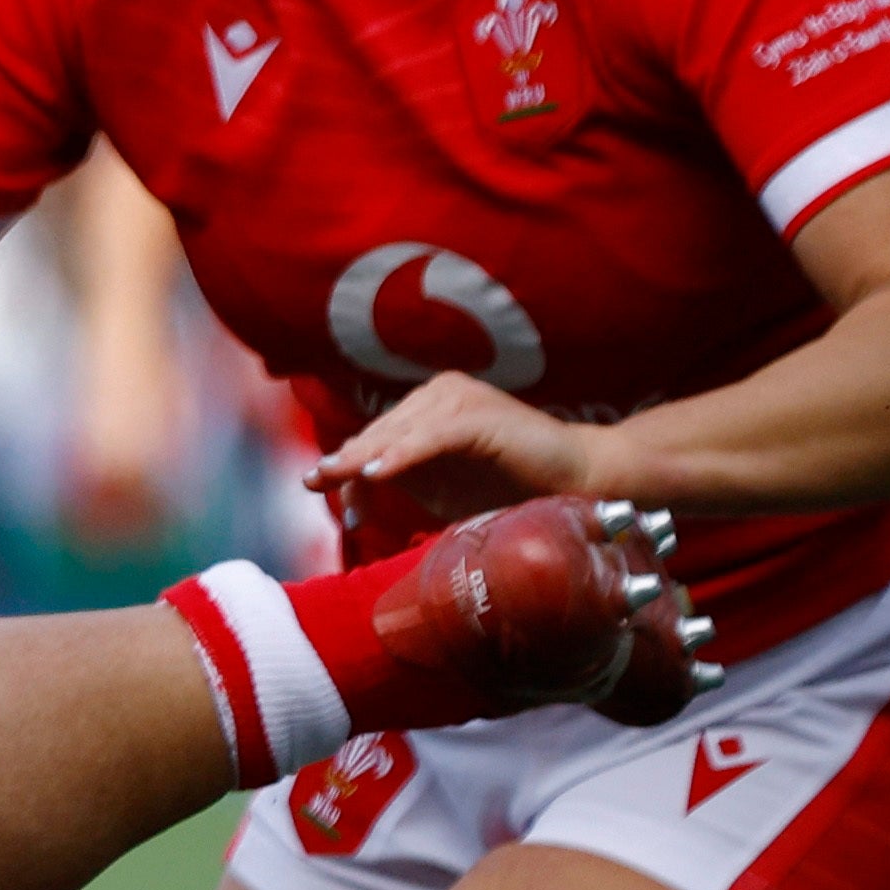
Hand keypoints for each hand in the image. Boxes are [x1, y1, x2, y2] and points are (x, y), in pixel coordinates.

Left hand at [306, 375, 615, 523]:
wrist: (573, 484)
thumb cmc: (505, 488)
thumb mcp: (437, 487)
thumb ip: (398, 479)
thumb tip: (348, 488)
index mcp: (425, 409)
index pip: (373, 438)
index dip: (346, 466)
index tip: (322, 495)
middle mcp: (438, 394)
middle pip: (379, 433)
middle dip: (346, 461)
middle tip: (315, 485)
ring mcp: (460, 399)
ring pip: (399, 433)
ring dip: (365, 457)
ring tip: (334, 476)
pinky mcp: (479, 415)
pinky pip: (432, 437)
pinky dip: (405, 455)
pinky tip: (380, 473)